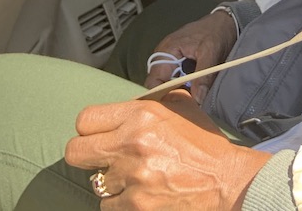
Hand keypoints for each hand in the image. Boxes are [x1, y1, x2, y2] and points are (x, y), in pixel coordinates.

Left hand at [66, 90, 270, 209]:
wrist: (226, 179)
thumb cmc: (204, 143)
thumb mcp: (180, 106)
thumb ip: (150, 102)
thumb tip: (127, 105)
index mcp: (140, 115)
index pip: (85, 120)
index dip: (89, 129)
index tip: (98, 135)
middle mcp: (131, 143)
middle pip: (75, 151)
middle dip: (86, 155)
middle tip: (102, 158)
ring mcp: (133, 176)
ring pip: (94, 183)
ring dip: (110, 181)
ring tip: (132, 178)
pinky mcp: (137, 204)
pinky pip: (108, 206)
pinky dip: (121, 202)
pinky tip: (139, 193)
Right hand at [144, 10, 237, 102]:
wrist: (226, 21)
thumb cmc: (216, 32)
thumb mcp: (211, 52)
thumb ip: (203, 76)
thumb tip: (197, 99)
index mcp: (167, 50)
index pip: (153, 81)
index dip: (160, 97)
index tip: (174, 109)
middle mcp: (164, 55)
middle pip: (158, 85)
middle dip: (169, 98)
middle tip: (185, 109)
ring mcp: (171, 59)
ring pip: (167, 84)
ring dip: (177, 93)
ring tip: (190, 103)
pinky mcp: (179, 62)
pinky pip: (175, 80)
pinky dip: (183, 88)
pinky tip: (193, 94)